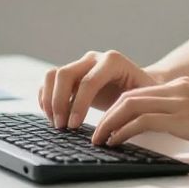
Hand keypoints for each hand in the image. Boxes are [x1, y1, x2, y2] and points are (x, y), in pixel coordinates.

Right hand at [39, 50, 159, 128]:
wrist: (139, 83)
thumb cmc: (143, 93)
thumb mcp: (143, 98)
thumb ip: (130, 108)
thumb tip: (115, 128)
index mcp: (113, 61)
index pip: (89, 81)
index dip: (79, 104)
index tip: (74, 126)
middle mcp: (93, 58)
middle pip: (65, 74)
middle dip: (59, 102)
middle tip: (62, 127)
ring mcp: (80, 64)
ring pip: (53, 75)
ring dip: (49, 100)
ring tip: (56, 123)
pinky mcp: (71, 74)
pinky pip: (49, 81)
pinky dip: (45, 98)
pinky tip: (52, 116)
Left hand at [90, 76, 188, 160]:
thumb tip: (177, 130)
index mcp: (185, 87)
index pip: (142, 93)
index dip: (120, 108)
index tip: (108, 123)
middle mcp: (179, 89)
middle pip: (130, 96)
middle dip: (107, 114)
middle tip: (94, 131)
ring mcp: (181, 102)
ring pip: (130, 105)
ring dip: (108, 123)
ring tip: (98, 139)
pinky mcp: (183, 120)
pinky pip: (142, 121)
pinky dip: (123, 130)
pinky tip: (115, 141)